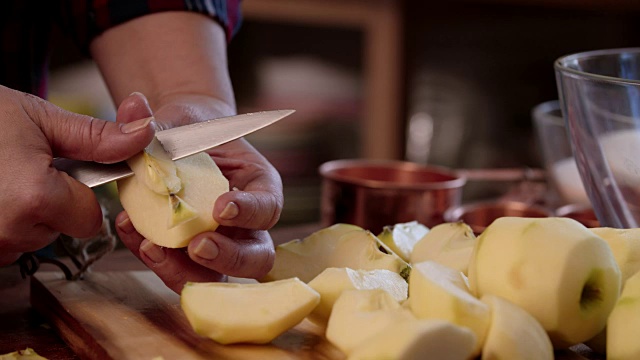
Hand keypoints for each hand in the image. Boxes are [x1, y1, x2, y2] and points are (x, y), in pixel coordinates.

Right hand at [0, 87, 154, 265]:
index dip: (81, 194)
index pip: (90, 218)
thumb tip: (144, 132)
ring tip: (1, 178)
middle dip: (52, 202)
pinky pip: (5, 241)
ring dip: (25, 212)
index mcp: (34, 197)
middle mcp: (10, 231)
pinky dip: (2, 221)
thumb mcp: (39, 120)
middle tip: (23, 169)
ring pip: (31, 237)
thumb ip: (96, 137)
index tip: (62, 171)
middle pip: (60, 229)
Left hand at [115, 93, 281, 292]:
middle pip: (257, 258)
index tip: (222, 207)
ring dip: (185, 270)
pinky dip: (153, 257)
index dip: (250, 212)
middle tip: (197, 245)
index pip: (268, 207)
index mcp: (260, 187)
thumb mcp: (183, 122)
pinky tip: (129, 231)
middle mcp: (248, 224)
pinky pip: (177, 269)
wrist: (174, 145)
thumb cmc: (192, 131)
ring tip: (151, 247)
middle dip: (229, 257)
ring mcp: (221, 245)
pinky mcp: (189, 257)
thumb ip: (160, 121)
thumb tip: (133, 105)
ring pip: (218, 278)